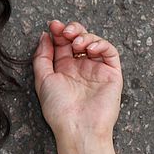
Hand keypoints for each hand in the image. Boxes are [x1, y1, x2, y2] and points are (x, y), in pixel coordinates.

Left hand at [32, 19, 122, 141]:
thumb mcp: (43, 79)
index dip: (57, 32)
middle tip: (63, 30)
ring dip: (84, 36)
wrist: (77, 127)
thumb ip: (42, 57)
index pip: (61, 44)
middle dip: (71, 30)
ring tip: (75, 42)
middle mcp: (80, 68)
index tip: (51, 26)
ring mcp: (96, 70)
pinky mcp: (111, 74)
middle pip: (78, 40)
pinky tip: (89, 48)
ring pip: (94, 42)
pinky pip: (110, 53)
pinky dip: (101, 45)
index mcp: (63, 69)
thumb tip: (44, 36)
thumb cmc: (59, 109)